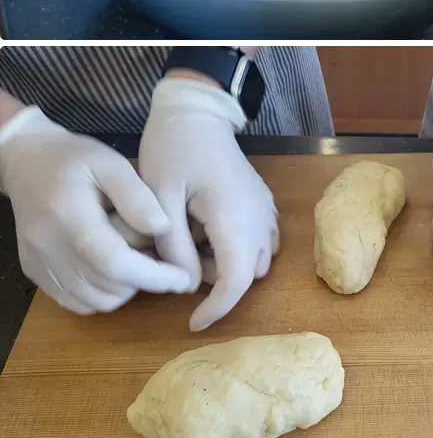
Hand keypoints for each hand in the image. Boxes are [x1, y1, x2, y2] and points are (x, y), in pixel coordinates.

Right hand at [0, 107, 190, 313]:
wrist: (27, 162)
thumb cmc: (75, 158)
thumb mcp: (112, 163)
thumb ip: (137, 196)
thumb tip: (163, 228)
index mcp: (69, 216)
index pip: (114, 262)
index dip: (153, 276)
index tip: (182, 277)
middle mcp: (48, 247)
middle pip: (106, 287)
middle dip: (144, 282)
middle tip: (162, 260)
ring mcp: (38, 264)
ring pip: (94, 301)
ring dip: (125, 290)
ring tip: (140, 261)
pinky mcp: (35, 274)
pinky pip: (76, 302)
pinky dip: (102, 294)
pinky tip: (114, 270)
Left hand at [139, 77, 278, 331]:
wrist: (196, 114)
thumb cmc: (172, 150)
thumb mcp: (161, 199)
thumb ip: (174, 247)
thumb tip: (186, 286)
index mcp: (233, 214)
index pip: (237, 279)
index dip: (217, 308)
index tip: (191, 322)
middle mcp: (259, 215)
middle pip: (250, 273)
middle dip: (218, 281)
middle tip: (182, 257)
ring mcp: (266, 207)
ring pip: (258, 259)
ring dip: (229, 264)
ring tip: (194, 238)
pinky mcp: (264, 202)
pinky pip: (262, 240)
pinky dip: (239, 248)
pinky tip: (210, 229)